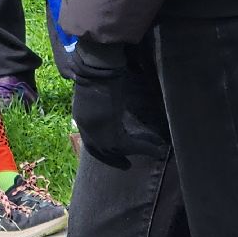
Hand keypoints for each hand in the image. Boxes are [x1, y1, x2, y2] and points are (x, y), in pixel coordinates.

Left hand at [69, 43, 146, 168]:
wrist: (95, 70)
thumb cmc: (94, 72)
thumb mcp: (93, 90)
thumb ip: (97, 102)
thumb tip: (108, 104)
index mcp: (81, 116)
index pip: (89, 139)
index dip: (100, 149)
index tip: (110, 153)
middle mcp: (87, 128)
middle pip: (100, 151)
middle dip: (112, 160)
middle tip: (125, 165)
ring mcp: (98, 133)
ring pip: (117, 150)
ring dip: (134, 153)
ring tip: (150, 154)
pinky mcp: (111, 134)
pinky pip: (130, 146)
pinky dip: (144, 148)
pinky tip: (156, 149)